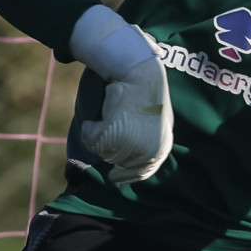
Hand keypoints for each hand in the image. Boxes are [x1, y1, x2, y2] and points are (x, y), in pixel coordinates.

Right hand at [81, 53, 172, 183]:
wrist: (139, 73)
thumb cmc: (147, 94)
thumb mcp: (157, 123)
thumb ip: (149, 144)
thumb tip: (129, 169)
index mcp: (160, 150)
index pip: (141, 173)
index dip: (125, 175)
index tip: (114, 177)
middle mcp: (146, 153)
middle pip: (115, 160)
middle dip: (110, 144)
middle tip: (116, 121)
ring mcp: (129, 146)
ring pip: (101, 150)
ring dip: (100, 133)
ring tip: (112, 114)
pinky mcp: (111, 134)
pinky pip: (90, 139)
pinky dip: (90, 126)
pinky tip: (102, 113)